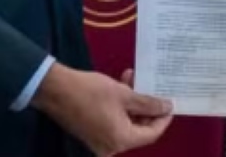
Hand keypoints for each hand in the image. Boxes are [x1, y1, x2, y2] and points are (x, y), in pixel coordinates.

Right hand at [33, 63, 172, 156]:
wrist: (56, 90)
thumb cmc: (92, 92)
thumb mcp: (123, 94)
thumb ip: (148, 103)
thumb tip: (167, 107)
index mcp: (121, 140)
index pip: (152, 134)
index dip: (163, 118)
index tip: (169, 102)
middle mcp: (111, 147)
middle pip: (138, 130)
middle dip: (145, 106)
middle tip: (151, 86)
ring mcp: (99, 142)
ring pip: (125, 123)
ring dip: (132, 102)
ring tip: (133, 78)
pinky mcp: (90, 134)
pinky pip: (112, 123)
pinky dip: (119, 107)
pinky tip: (120, 85)